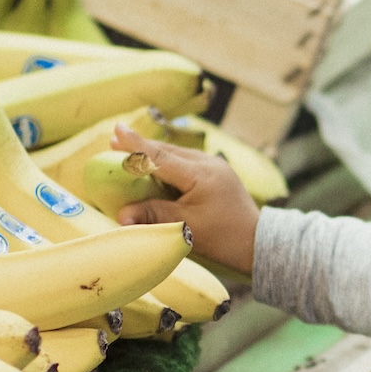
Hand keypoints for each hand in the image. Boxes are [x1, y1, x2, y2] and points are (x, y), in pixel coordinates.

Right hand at [112, 129, 257, 274]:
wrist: (257, 243)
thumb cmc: (223, 238)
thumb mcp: (186, 228)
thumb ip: (154, 216)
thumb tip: (121, 215)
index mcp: (201, 175)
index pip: (161, 156)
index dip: (136, 145)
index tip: (116, 129)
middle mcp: (208, 164)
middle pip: (167, 151)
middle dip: (141, 147)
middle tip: (114, 139)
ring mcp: (214, 166)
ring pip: (177, 155)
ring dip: (154, 154)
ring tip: (129, 149)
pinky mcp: (216, 173)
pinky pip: (186, 162)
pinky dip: (167, 163)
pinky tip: (155, 166)